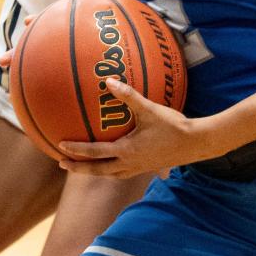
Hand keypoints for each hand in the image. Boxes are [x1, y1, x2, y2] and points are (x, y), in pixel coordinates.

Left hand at [56, 79, 198, 179]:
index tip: (60, 146)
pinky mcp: (146, 168)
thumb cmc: (173, 126)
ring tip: (82, 166)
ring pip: (109, 174)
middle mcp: (129, 163)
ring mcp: (138, 168)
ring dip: (93, 171)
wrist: (195, 144)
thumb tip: (108, 81)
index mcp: (127, 151)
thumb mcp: (149, 109)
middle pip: (98, 170)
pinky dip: (110, 170)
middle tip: (62, 163)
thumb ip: (128, 96)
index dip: (76, 150)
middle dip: (79, 168)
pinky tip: (111, 162)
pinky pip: (121, 172)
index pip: (95, 153)